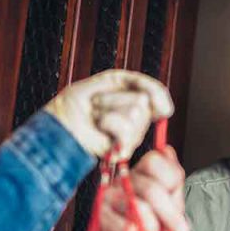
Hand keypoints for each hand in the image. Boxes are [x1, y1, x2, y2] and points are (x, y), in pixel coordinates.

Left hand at [44, 69, 173, 159]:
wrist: (61, 121)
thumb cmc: (81, 101)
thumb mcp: (113, 80)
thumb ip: (142, 85)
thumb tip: (167, 109)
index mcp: (138, 103)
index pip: (159, 95)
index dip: (154, 92)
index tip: (136, 88)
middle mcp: (139, 122)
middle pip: (143, 101)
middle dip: (114, 97)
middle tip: (97, 104)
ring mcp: (133, 137)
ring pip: (135, 113)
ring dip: (107, 108)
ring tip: (95, 115)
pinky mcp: (124, 150)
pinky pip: (126, 129)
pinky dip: (108, 122)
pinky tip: (99, 127)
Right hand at [99, 147, 188, 230]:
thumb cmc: (158, 219)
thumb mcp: (173, 199)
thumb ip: (173, 181)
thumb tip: (167, 153)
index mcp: (138, 172)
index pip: (154, 161)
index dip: (172, 183)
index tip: (176, 198)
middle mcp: (118, 184)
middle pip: (151, 191)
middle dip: (171, 216)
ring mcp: (104, 207)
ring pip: (134, 221)